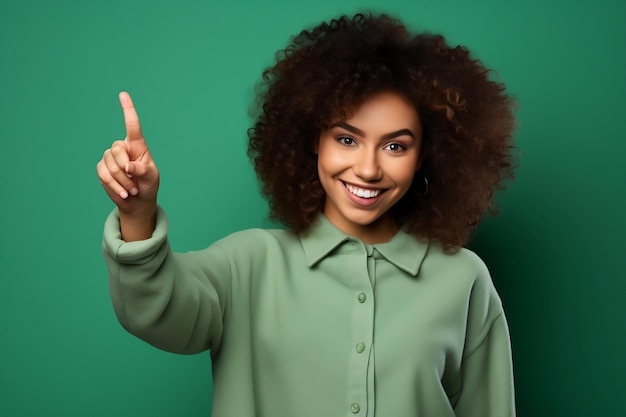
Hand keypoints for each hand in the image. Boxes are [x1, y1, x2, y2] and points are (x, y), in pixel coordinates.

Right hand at [97, 92, 159, 215]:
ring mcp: (110, 157)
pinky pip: (103, 175)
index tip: (123, 94)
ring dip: (122, 182)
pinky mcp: (102, 168)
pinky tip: (123, 193)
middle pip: (117, 150)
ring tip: (132, 189)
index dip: (128, 109)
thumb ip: (142, 169)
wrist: (137, 200)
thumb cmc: (148, 184)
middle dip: (126, 170)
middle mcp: (122, 147)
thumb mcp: (151, 176)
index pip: (132, 125)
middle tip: (136, 183)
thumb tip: (127, 166)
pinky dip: (115, 186)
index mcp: (138, 145)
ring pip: (110, 165)